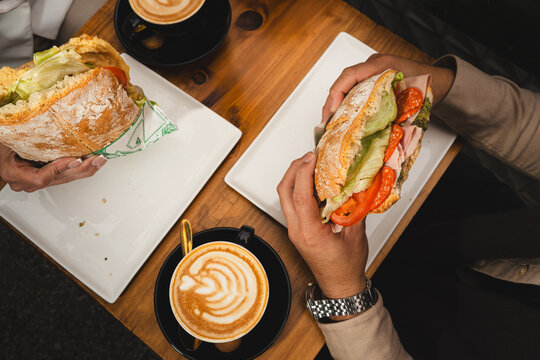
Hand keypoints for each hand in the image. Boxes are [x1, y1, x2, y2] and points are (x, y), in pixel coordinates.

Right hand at [0, 143, 106, 191]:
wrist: (0, 145)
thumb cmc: (2, 137)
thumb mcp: (10, 136)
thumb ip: (26, 137)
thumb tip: (43, 126)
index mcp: (13, 172)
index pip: (41, 177)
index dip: (60, 169)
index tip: (74, 159)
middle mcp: (25, 181)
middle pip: (58, 178)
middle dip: (81, 169)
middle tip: (97, 159)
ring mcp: (34, 180)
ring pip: (64, 178)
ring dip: (85, 169)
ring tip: (100, 160)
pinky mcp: (44, 175)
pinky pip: (64, 174)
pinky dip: (79, 168)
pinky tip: (92, 162)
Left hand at [277, 152, 367, 298]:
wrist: (339, 286)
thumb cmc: (346, 267)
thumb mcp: (355, 235)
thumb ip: (354, 209)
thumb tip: (356, 185)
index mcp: (310, 233)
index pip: (300, 196)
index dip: (304, 173)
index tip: (313, 158)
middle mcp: (297, 230)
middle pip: (284, 192)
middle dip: (294, 169)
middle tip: (309, 156)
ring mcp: (294, 230)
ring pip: (284, 197)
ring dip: (294, 177)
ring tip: (311, 165)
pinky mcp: (296, 229)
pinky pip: (291, 204)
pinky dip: (299, 188)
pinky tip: (313, 183)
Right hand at [322, 53, 455, 121]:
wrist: (438, 81)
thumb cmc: (426, 87)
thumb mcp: (408, 98)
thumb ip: (391, 109)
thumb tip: (369, 130)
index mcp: (381, 65)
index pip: (350, 75)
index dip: (337, 92)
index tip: (332, 110)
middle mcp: (373, 65)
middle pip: (344, 81)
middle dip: (331, 101)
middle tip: (326, 121)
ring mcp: (371, 71)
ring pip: (346, 85)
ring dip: (336, 103)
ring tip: (329, 121)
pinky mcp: (371, 78)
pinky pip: (353, 88)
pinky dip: (344, 102)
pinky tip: (341, 115)